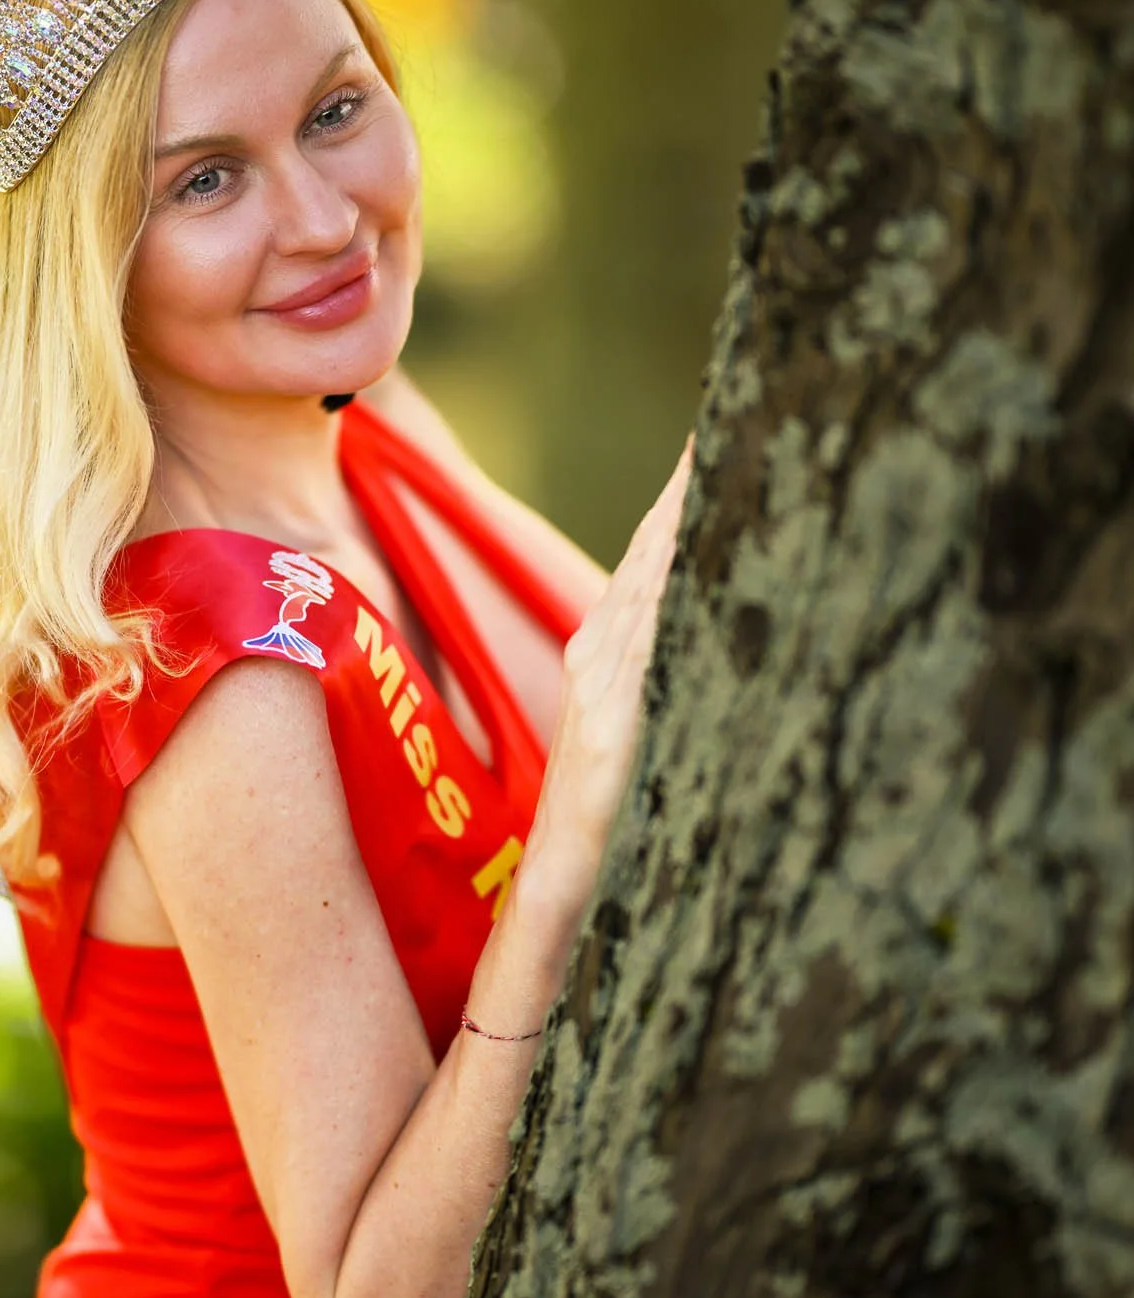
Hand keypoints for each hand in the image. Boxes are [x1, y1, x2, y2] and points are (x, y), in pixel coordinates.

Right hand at [532, 435, 694, 875]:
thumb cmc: (613, 821)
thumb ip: (678, 682)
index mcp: (611, 650)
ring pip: (652, 574)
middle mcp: (600, 650)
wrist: (558, 888)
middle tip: (739, 409)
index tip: (727, 432)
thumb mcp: (654, 734)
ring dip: (685, 513)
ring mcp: (601, 677)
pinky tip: (698, 540)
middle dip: (691, 481)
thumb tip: (735, 642)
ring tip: (723, 449)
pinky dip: (673, 580)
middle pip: (655, 545)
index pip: (658, 553)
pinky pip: (650, 632)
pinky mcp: (613, 716)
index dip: (687, 493)